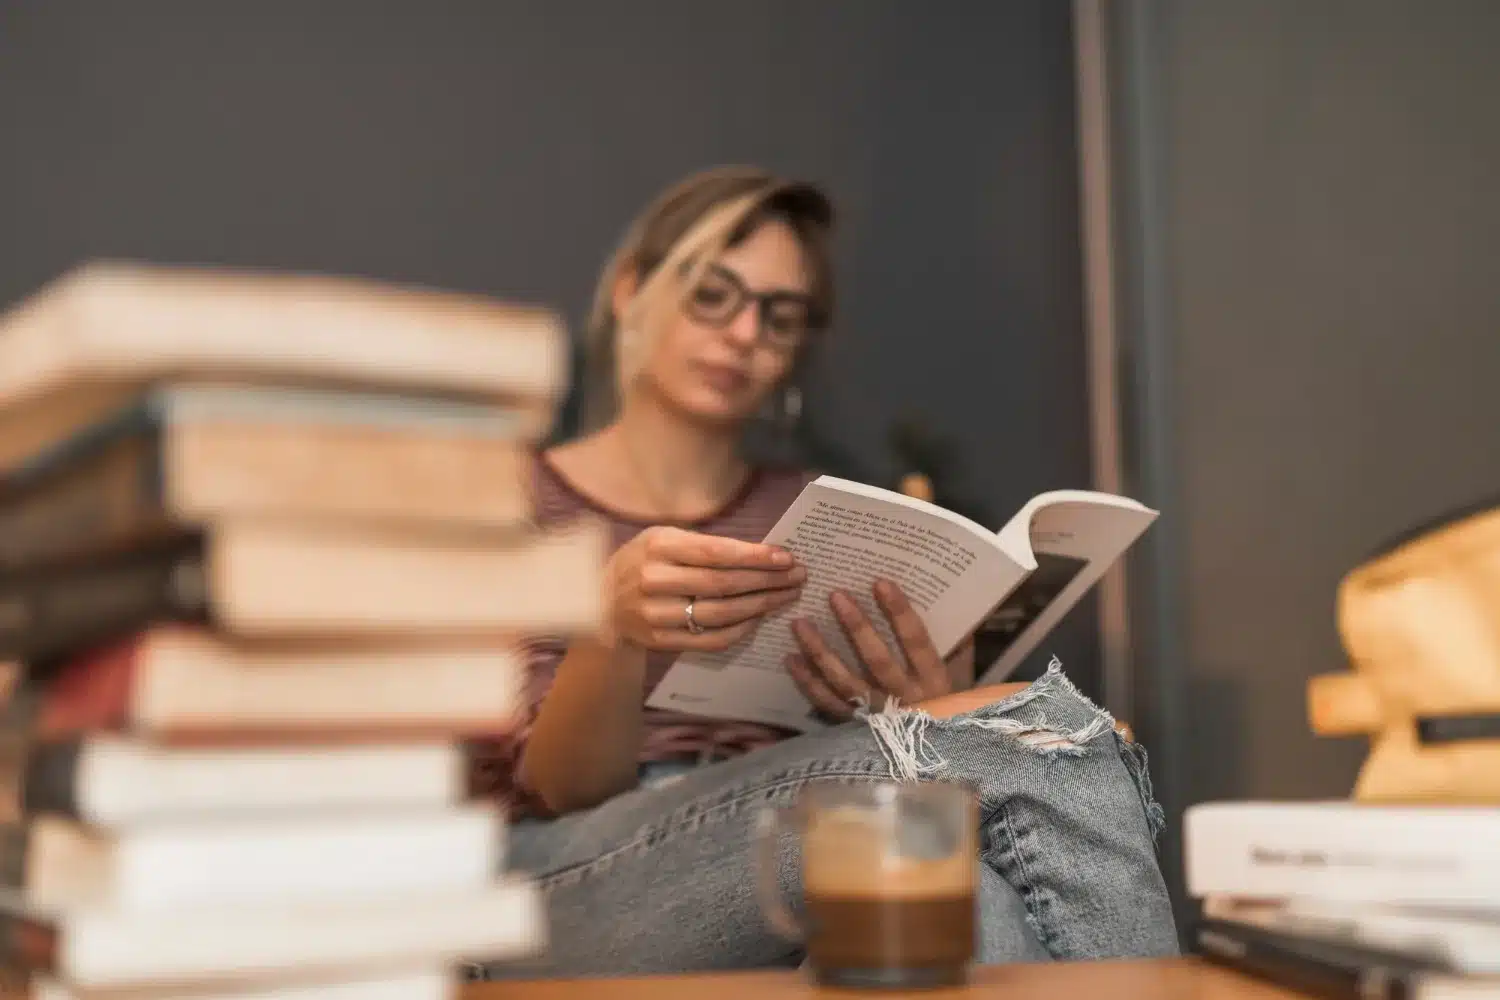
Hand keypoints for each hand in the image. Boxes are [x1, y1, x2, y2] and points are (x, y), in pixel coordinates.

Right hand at [603, 526, 805, 651]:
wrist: (600, 602)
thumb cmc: (643, 561)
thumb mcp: (662, 538)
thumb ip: (704, 544)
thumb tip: (761, 553)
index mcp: (658, 546)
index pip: (716, 553)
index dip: (755, 556)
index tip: (786, 557)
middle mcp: (654, 580)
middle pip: (723, 584)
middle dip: (767, 581)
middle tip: (798, 576)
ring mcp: (656, 614)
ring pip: (720, 614)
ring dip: (760, 606)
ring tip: (786, 596)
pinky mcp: (661, 641)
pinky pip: (710, 640)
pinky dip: (740, 630)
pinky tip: (759, 618)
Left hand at [786, 579, 971, 719]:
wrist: (932, 757)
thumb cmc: (949, 706)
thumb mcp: (961, 675)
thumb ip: (958, 641)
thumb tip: (953, 601)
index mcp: (934, 681)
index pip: (917, 642)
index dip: (899, 613)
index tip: (880, 583)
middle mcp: (905, 699)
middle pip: (877, 660)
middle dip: (856, 627)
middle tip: (835, 595)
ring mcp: (877, 716)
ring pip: (845, 682)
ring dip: (820, 651)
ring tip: (799, 623)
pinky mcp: (855, 728)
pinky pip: (828, 704)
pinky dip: (808, 683)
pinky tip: (791, 659)